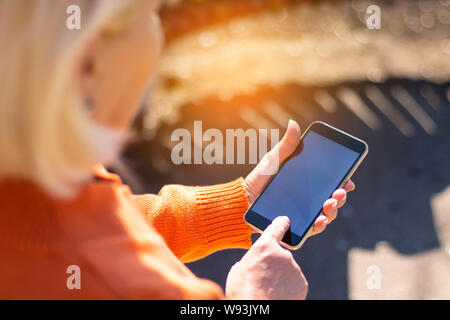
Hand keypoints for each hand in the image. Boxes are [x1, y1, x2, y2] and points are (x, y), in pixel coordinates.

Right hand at [226, 216, 307, 299]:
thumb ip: (252, 260)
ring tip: (269, 290)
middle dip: (274, 265)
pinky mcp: (301, 283)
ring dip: (280, 278)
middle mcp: (282, 253)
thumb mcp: (239, 269)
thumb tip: (257, 264)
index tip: (285, 221)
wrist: (257, 309)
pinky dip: (288, 289)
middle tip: (263, 279)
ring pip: (287, 271)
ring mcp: (294, 268)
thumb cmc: (242, 290)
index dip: (281, 223)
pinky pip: (295, 283)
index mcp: (264, 245)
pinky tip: (278, 295)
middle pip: (280, 256)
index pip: (277, 227)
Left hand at [244, 119, 354, 236]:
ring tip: (329, 204)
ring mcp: (304, 213)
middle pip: (333, 198)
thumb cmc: (259, 179)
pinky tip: (319, 221)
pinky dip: (318, 226)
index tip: (348, 179)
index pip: (331, 182)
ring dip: (333, 210)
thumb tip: (293, 123)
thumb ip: (287, 145)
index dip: (343, 181)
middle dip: (340, 196)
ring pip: (326, 214)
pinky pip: (311, 228)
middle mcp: (310, 199)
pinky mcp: (296, 226)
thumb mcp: (274, 160)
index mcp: (308, 183)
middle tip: (339, 192)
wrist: (243, 201)